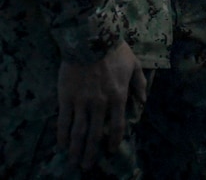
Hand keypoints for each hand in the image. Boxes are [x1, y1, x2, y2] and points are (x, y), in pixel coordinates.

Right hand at [57, 41, 146, 169]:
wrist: (90, 40)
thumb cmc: (115, 51)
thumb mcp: (135, 65)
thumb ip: (140, 84)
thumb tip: (144, 100)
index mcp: (119, 97)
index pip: (117, 125)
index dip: (114, 140)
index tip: (110, 150)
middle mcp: (100, 104)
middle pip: (95, 134)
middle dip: (91, 152)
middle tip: (87, 166)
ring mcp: (82, 102)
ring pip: (79, 131)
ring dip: (76, 149)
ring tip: (73, 161)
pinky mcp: (66, 98)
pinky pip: (63, 121)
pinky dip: (62, 135)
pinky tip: (61, 145)